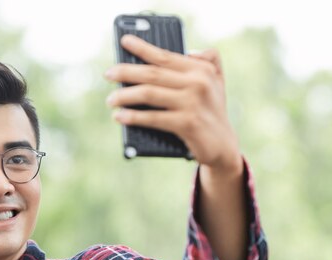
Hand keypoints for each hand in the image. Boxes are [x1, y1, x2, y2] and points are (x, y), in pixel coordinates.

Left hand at [105, 34, 242, 174]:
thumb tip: (186, 50)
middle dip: (126, 72)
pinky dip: (133, 117)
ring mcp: (193, 103)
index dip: (142, 48)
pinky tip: (120, 116)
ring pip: (149, 93)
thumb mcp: (216, 82)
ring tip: (110, 100)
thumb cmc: (212, 112)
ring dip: (124, 96)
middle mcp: (198, 83)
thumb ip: (206, 61)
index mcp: (201, 69)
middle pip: (152, 74)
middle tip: (108, 74)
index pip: (165, 56)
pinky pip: (153, 117)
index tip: (124, 41)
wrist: (223, 146)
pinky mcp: (187, 123)